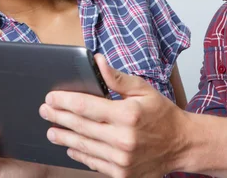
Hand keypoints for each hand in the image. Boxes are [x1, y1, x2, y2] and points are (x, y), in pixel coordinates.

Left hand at [39, 55, 189, 177]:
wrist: (182, 145)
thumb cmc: (162, 114)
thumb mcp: (143, 89)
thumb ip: (117, 78)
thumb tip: (97, 61)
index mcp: (128, 115)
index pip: (86, 106)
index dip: (64, 101)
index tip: (51, 97)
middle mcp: (123, 139)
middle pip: (80, 127)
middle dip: (58, 117)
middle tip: (45, 111)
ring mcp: (122, 160)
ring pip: (83, 147)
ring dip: (64, 137)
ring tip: (51, 130)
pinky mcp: (122, 174)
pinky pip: (94, 163)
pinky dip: (80, 154)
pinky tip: (71, 146)